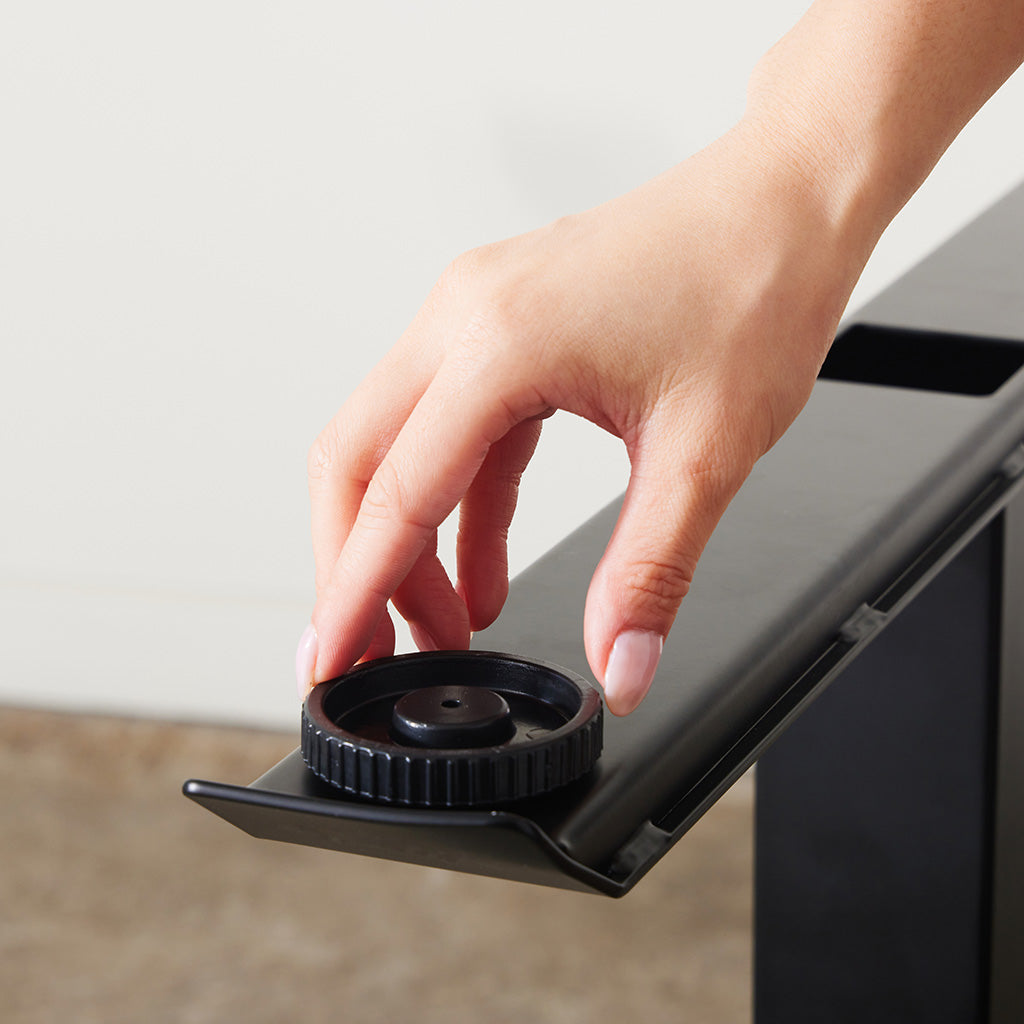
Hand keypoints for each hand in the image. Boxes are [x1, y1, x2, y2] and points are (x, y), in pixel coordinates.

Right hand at [296, 117, 870, 713]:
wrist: (788, 198)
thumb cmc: (754, 284)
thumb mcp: (706, 451)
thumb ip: (650, 570)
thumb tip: (621, 664)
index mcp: (500, 343)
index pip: (397, 491)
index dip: (356, 589)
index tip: (330, 656)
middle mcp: (465, 318)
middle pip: (357, 462)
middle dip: (354, 566)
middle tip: (373, 651)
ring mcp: (477, 315)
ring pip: (394, 445)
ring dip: (406, 542)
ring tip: (440, 625)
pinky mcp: (504, 326)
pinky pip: (454, 430)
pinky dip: (459, 506)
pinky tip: (482, 568)